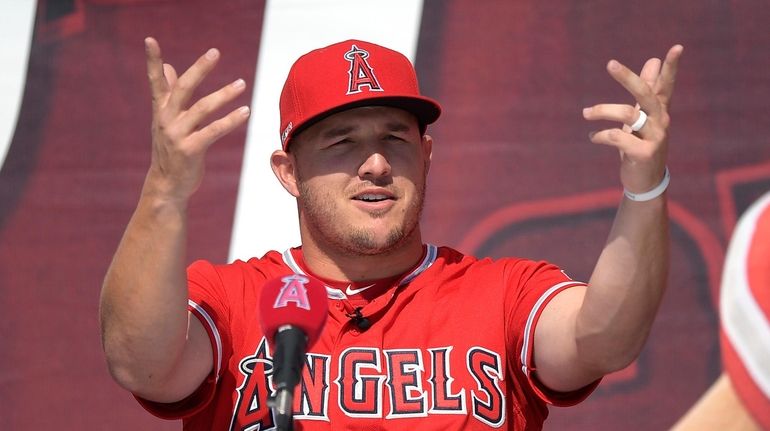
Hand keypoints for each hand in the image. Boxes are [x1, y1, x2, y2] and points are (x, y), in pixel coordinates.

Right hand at [143, 37, 249, 202]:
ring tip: (242, 83)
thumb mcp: (166, 121)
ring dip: (224, 95)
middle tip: (215, 52)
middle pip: (183, 88)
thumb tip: (168, 66)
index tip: (150, 39)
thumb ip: (168, 93)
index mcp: (161, 110)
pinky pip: (214, 130)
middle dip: (199, 69)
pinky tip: (245, 111)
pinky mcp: (191, 149)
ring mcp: (177, 135)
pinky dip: (231, 120)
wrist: (167, 185)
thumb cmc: (171, 150)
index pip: (155, 81)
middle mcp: (166, 120)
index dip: (151, 61)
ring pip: (203, 108)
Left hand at [583, 45, 683, 193]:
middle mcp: (661, 121)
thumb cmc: (641, 143)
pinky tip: (593, 137)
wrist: (645, 180)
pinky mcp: (643, 153)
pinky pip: (616, 137)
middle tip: (610, 63)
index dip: (672, 67)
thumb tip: (653, 60)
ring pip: (627, 115)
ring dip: (602, 111)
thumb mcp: (644, 116)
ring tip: (586, 113)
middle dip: (627, 78)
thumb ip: (647, 89)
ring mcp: (655, 138)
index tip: (677, 47)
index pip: (667, 84)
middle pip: (645, 94)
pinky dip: (600, 135)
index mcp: (660, 110)